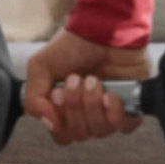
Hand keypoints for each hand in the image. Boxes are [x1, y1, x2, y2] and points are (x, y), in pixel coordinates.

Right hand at [23, 25, 149, 145]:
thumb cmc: (73, 44)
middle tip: (77, 79)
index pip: (61, 134)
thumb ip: (34, 99)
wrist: (104, 28)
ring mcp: (109, 110)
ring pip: (100, 131)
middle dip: (75, 106)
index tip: (57, 93)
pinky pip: (124, 127)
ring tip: (94, 79)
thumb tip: (47, 123)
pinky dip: (115, 113)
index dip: (59, 121)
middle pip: (79, 134)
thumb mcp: (41, 67)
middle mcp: (87, 113)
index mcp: (65, 108)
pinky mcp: (130, 106)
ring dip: (93, 104)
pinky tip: (110, 95)